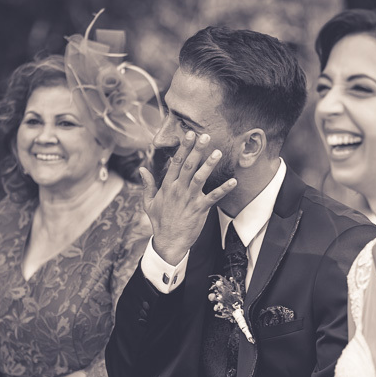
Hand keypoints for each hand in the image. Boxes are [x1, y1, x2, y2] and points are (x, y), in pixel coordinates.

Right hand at [138, 131, 236, 265]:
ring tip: (217, 152)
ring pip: (200, 178)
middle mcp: (178, 190)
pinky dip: (223, 189)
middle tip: (205, 136)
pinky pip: (213, 197)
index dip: (184, 147)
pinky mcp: (199, 209)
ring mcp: (189, 199)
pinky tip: (233, 181)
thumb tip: (142, 169)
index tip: (189, 134)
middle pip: (188, 166)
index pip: (175, 162)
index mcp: (167, 186)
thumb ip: (147, 185)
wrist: (169, 241)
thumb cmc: (160, 222)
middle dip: (197, 150)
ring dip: (209, 165)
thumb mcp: (149, 202)